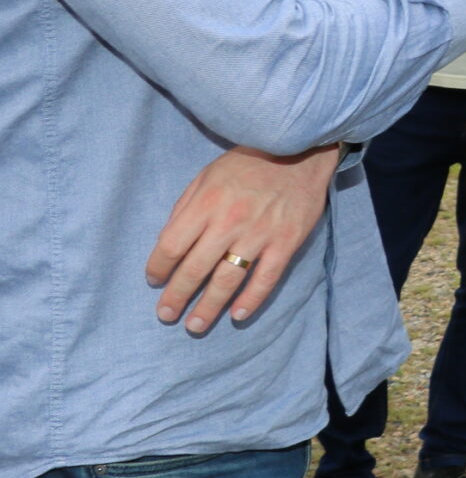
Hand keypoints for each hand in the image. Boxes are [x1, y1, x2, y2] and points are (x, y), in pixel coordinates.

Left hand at [147, 145, 337, 333]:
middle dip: (176, 296)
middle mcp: (229, 222)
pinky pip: (266, 278)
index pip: (171, 245)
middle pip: (195, 269)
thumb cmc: (248, 163)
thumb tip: (170, 243)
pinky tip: (237, 315)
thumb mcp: (206, 176)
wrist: (300, 151)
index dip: (158, 268)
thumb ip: (187, 208)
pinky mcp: (286, 243)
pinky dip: (251, 300)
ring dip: (209, 307)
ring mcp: (260, 235)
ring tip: (195, 326)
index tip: (154, 281)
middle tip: (166, 315)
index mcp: (206, 204)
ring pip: (228, 280)